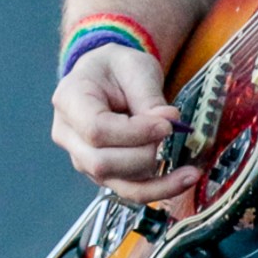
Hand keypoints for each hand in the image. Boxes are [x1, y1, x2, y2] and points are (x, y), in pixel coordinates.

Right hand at [49, 44, 198, 203]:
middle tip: (170, 133)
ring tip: (189, 167)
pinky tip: (184, 180)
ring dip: (157, 179)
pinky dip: (159, 189)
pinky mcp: (103, 173)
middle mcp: (68, 135)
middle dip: (144, 155)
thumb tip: (169, 121)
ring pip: (117, 183)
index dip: (134, 133)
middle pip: (102, 163)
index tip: (166, 125)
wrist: (107, 76)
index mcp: (69, 100)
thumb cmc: (116, 68)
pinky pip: (129, 190)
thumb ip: (149, 96)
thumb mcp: (134, 67)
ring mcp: (83, 158)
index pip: (96, 130)